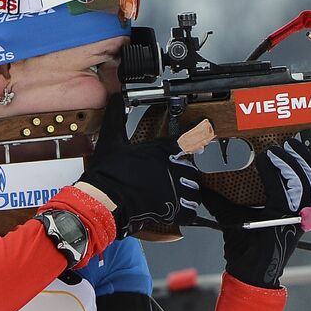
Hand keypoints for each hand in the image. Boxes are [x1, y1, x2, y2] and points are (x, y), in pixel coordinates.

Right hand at [76, 94, 212, 237]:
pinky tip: (180, 210)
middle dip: (183, 171)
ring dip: (187, 191)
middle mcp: (171, 168)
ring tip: (176, 193)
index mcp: (161, 150)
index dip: (199, 134)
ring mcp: (174, 189)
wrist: (104, 200)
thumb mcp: (111, 139)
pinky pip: (190, 211)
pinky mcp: (172, 209)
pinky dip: (187, 211)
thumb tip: (116, 98)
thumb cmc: (107, 173)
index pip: (188, 139)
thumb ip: (117, 116)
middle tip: (172, 175)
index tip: (207, 131)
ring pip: (193, 189)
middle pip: (191, 167)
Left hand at [189, 138, 310, 288]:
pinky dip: (276, 175)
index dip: (302, 161)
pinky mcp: (284, 222)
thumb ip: (222, 201)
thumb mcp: (233, 217)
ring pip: (303, 184)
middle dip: (301, 158)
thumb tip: (203, 185)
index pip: (307, 182)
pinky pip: (284, 193)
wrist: (247, 274)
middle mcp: (299, 215)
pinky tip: (265, 162)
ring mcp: (294, 219)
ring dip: (290, 163)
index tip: (289, 145)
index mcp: (293, 212)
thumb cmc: (244, 250)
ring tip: (275, 150)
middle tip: (287, 143)